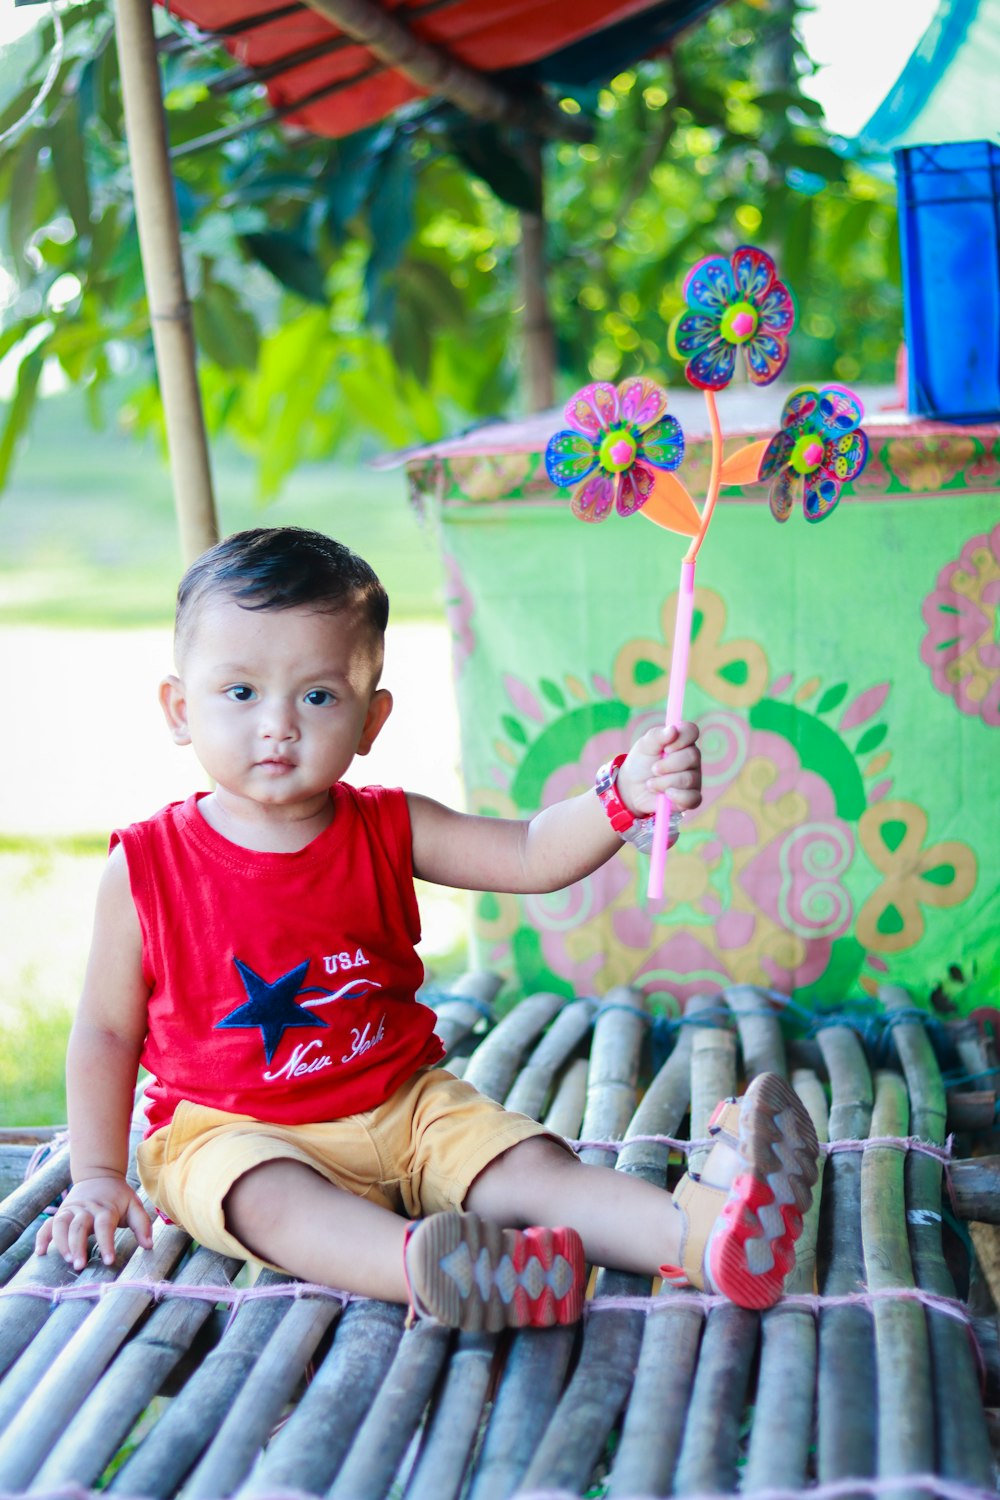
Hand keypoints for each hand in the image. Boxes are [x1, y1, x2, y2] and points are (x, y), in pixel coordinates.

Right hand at [35, 1175, 153, 1269]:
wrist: (100, 1174)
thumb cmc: (118, 1196)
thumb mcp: (134, 1204)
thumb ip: (142, 1224)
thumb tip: (149, 1246)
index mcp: (105, 1208)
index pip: (104, 1226)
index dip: (106, 1243)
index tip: (109, 1261)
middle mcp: (86, 1209)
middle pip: (79, 1227)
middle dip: (78, 1246)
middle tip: (79, 1265)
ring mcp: (71, 1210)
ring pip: (61, 1224)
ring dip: (61, 1242)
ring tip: (66, 1259)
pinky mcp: (61, 1213)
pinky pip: (48, 1225)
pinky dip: (42, 1237)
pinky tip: (40, 1252)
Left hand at [615, 721, 701, 819]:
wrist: (632, 788)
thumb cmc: (641, 763)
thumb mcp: (644, 746)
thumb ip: (657, 736)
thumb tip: (673, 729)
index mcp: (682, 741)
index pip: (692, 731)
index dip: (682, 738)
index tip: (666, 747)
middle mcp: (691, 759)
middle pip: (692, 756)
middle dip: (668, 764)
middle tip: (653, 769)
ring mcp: (694, 778)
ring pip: (688, 779)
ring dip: (664, 782)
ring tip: (651, 784)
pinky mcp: (691, 797)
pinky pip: (693, 798)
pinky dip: (677, 797)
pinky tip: (665, 795)